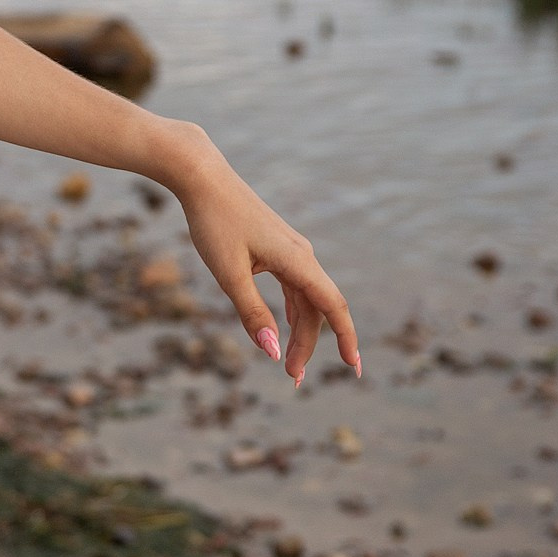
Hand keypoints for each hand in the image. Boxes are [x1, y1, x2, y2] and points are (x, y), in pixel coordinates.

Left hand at [172, 145, 360, 384]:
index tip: (354, 369)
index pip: (333, 307)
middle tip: (292, 378)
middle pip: (316, 310)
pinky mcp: (278, 248)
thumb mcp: (229, 274)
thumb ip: (252, 314)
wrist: (203, 178)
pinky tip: (285, 327)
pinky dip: (292, 311)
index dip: (347, 339)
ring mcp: (291, 251)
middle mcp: (302, 256)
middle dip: (308, 346)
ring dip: (299, 332)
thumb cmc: (214, 223)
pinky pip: (294, 286)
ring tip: (287, 363)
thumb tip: (272, 351)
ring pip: (305, 300)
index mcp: (297, 261)